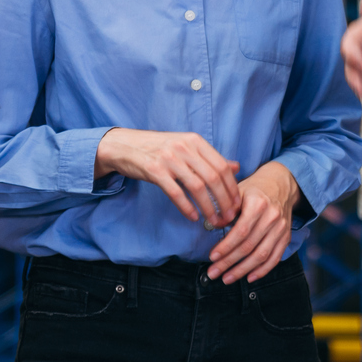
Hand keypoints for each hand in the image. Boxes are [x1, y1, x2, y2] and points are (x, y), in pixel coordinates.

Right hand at [96, 128, 240, 226]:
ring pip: (197, 187)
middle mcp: (184, 147)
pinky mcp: (154, 170)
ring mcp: (169, 158)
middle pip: (213, 177)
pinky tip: (193, 217)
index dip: (232, 188)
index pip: (222, 166)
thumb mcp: (186, 147)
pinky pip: (176, 192)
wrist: (125, 146)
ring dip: (209, 207)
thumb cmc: (158, 149)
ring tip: (214, 220)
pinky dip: (187, 207)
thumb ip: (210, 158)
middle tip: (228, 217)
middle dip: (224, 201)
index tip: (236, 204)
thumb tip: (236, 167)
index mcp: (195, 141)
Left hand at [206, 162, 300, 282]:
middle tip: (214, 272)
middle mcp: (272, 217)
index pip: (241, 231)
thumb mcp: (237, 192)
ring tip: (227, 278)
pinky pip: (275, 258)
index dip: (226, 247)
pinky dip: (262, 271)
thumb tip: (212, 226)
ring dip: (243, 270)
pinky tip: (249, 278)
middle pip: (249, 246)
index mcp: (258, 204)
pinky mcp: (286, 237)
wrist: (281, 184)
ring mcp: (281, 228)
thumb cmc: (254, 190)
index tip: (212, 257)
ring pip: (261, 255)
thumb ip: (225, 209)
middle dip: (229, 262)